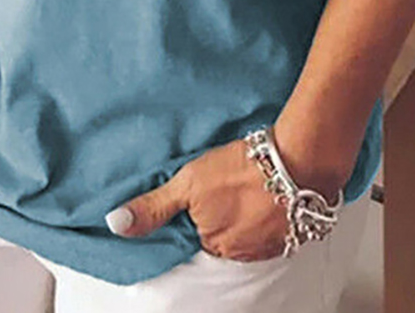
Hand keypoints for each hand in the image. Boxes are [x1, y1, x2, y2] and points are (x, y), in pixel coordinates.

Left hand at [105, 138, 297, 260]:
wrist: (298, 161)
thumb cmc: (242, 168)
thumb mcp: (188, 182)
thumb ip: (154, 207)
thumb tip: (116, 225)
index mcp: (212, 244)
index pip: (193, 236)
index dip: (194, 213)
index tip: (201, 193)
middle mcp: (239, 253)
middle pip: (220, 235)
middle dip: (219, 215)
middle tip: (224, 184)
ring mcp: (267, 245)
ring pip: (246, 231)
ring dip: (244, 214)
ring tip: (245, 185)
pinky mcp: (292, 232)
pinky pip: (271, 227)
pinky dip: (267, 212)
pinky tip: (266, 191)